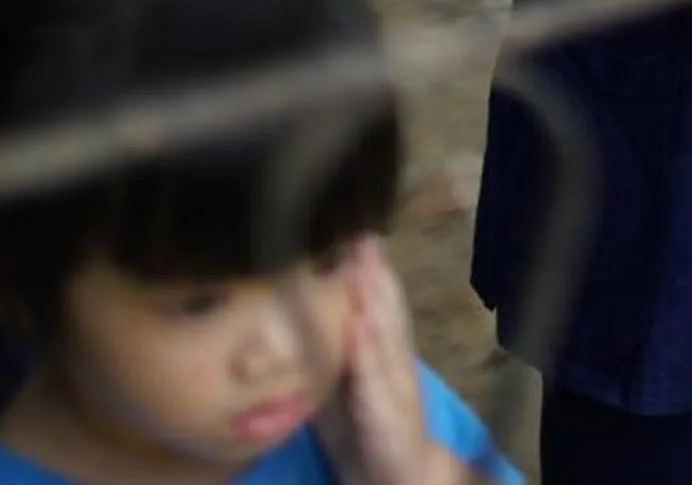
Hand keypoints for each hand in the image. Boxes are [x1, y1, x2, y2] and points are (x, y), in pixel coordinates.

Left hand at [316, 239, 456, 484]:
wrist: (398, 478)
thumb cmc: (366, 434)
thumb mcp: (340, 392)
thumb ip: (326, 359)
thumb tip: (293, 325)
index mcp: (380, 357)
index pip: (376, 306)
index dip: (368, 270)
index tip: (357, 231)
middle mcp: (393, 365)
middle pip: (386, 312)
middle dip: (374, 274)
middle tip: (363, 235)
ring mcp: (394, 390)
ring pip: (385, 340)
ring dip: (376, 303)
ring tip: (365, 269)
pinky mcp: (389, 418)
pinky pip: (376, 384)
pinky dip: (369, 357)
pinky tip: (361, 332)